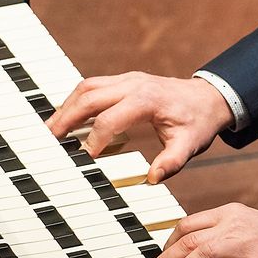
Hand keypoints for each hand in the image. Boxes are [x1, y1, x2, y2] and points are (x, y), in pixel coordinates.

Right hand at [44, 71, 232, 182]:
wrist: (209, 97)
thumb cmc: (198, 121)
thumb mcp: (191, 145)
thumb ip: (172, 162)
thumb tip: (152, 178)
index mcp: (147, 100)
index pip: (110, 118)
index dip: (94, 139)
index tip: (84, 158)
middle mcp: (134, 84)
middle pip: (90, 96)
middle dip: (66, 117)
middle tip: (48, 138)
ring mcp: (128, 79)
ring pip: (87, 86)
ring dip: (67, 105)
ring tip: (51, 129)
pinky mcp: (124, 81)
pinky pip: (94, 85)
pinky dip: (77, 100)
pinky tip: (68, 117)